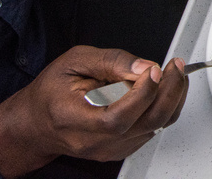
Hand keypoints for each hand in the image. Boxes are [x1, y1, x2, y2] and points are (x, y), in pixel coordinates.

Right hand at [0, 47, 186, 176]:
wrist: (36, 124)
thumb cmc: (51, 92)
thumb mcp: (74, 62)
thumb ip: (111, 62)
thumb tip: (143, 67)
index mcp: (73, 120)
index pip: (117, 118)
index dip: (142, 93)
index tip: (154, 69)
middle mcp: (93, 141)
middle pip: (145, 124)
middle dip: (169, 91)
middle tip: (175, 66)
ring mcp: (108, 149)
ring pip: (155, 127)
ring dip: (172, 98)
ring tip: (173, 73)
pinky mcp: (120, 149)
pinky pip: (152, 130)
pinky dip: (165, 107)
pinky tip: (163, 89)